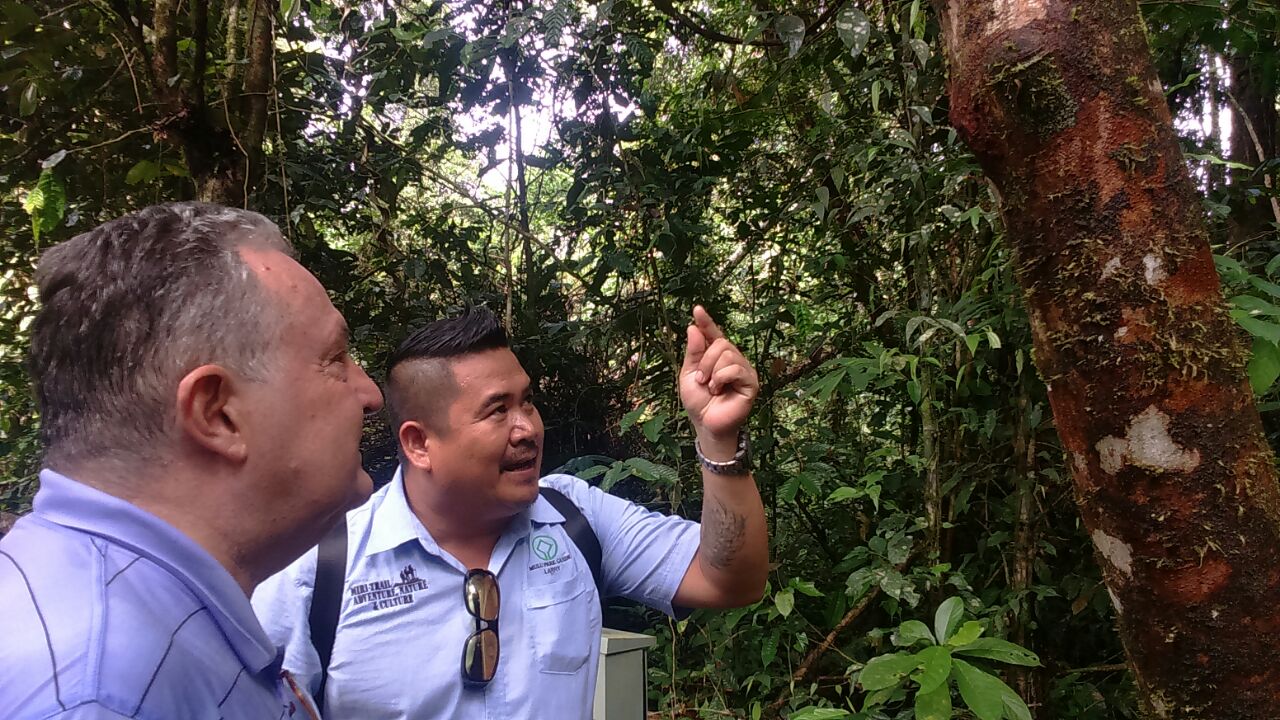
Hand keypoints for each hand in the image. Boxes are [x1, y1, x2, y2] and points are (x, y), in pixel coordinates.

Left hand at [679, 306, 758, 450]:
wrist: (706, 424)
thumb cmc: (699, 401)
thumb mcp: (689, 374)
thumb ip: (693, 352)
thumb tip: (693, 327)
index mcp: (716, 356)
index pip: (712, 334)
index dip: (706, 322)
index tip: (697, 309)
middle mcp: (733, 359)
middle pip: (720, 343)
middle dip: (705, 361)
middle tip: (702, 380)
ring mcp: (744, 370)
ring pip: (728, 353)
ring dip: (712, 372)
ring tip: (711, 388)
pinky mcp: (751, 382)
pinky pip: (735, 368)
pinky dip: (722, 378)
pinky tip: (720, 390)